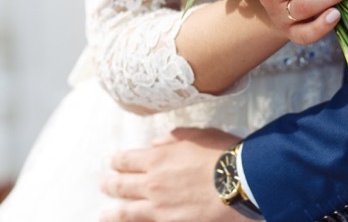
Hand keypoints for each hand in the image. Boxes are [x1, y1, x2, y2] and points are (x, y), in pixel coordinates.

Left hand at [100, 128, 241, 221]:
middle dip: (110, 184)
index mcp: (157, 159)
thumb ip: (173, 138)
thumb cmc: (224, 155)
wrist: (242, 183)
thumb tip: (155, 143)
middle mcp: (152, 184)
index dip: (117, 161)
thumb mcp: (199, 135)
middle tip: (104, 184)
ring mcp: (159, 209)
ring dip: (113, 212)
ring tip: (105, 214)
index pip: (126, 160)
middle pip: (121, 186)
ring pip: (126, 212)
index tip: (113, 162)